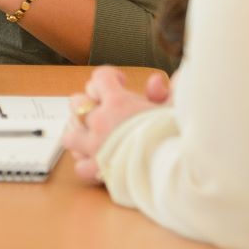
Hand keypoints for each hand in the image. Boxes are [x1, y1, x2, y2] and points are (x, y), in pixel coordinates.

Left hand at [62, 66, 168, 183]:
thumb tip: (155, 81)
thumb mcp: (176, 108)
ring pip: (71, 134)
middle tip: (104, 109)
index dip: (110, 77)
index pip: (100, 77)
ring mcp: (95, 146)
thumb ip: (166, 91)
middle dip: (89, 102)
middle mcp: (101, 121)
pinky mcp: (97, 170)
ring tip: (95, 135)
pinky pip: (80, 165)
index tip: (121, 82)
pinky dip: (87, 163)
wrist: (176, 171)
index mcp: (119, 102)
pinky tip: (98, 161)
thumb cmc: (178, 137)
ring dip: (81, 133)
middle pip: (77, 102)